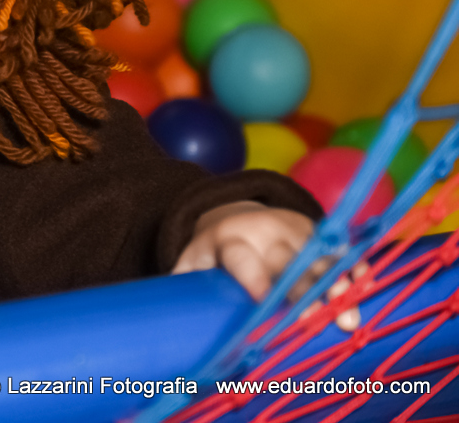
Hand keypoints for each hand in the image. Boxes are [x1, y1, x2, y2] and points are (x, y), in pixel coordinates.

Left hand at [172, 201, 362, 331]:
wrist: (236, 212)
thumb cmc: (214, 251)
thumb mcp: (193, 260)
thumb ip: (183, 282)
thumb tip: (169, 320)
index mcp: (231, 241)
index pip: (242, 259)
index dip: (253, 278)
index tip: (264, 299)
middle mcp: (265, 232)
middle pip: (286, 262)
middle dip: (300, 291)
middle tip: (311, 319)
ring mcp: (295, 230)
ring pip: (318, 259)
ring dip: (334, 289)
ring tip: (345, 320)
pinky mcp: (317, 232)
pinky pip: (338, 252)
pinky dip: (352, 271)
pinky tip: (364, 291)